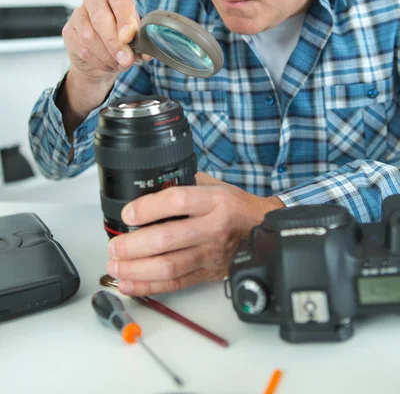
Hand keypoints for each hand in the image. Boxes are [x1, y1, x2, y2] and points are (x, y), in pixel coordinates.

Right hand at [62, 0, 151, 80]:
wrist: (103, 57)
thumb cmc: (122, 40)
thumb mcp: (136, 40)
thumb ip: (142, 44)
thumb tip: (146, 52)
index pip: (120, 1)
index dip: (125, 19)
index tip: (128, 37)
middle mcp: (94, 0)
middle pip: (100, 18)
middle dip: (115, 43)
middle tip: (126, 59)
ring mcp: (78, 14)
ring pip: (89, 36)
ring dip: (107, 55)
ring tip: (120, 64)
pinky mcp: (68, 31)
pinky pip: (81, 48)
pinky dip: (97, 61)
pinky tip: (108, 65)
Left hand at [106, 172, 284, 295]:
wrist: (262, 228)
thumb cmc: (237, 205)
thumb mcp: (215, 185)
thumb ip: (185, 183)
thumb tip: (151, 184)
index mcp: (215, 201)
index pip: (176, 202)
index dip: (147, 208)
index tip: (128, 213)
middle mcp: (213, 228)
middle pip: (166, 239)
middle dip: (132, 245)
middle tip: (114, 246)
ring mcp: (210, 254)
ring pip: (168, 266)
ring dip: (136, 268)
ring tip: (115, 266)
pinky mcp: (208, 274)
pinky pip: (175, 284)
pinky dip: (149, 286)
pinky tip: (129, 283)